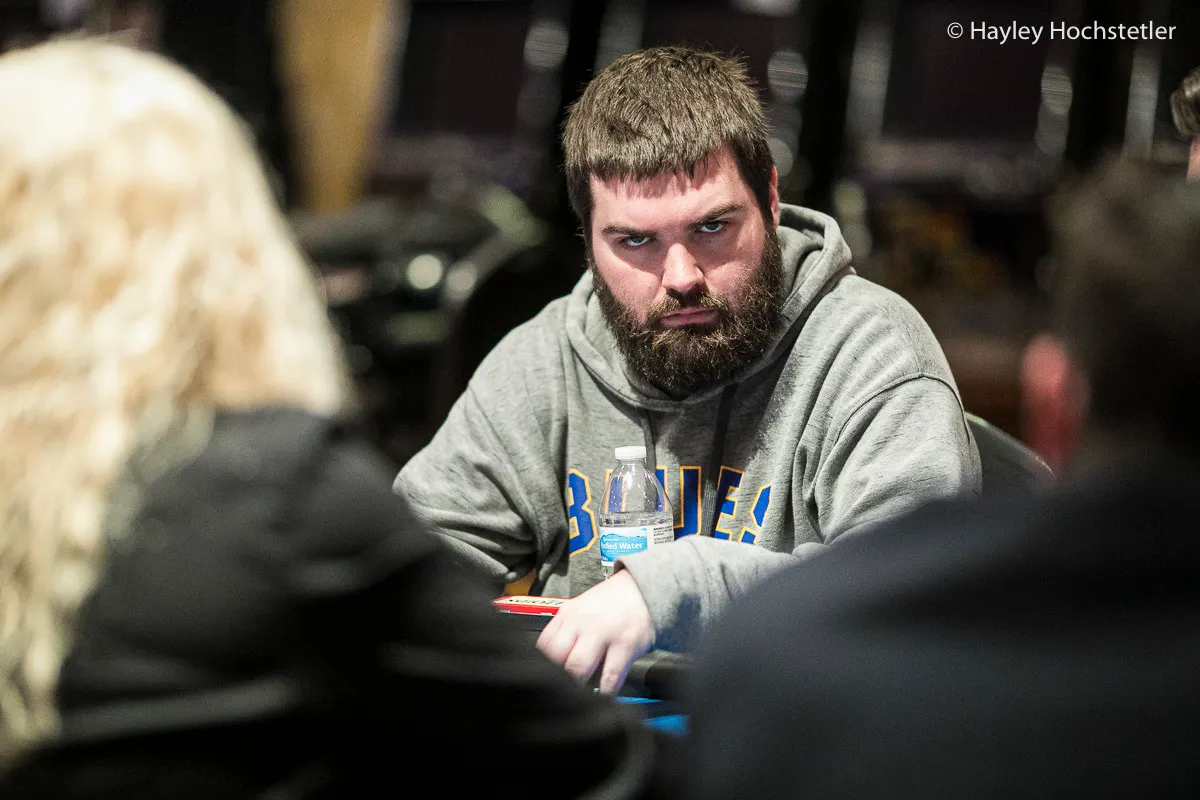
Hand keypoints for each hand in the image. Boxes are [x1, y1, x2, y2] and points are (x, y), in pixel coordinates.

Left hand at [536, 569, 653, 693]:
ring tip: (580, 694)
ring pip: (578, 667)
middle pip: (556, 657)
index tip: (547, 677)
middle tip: (561, 690)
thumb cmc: (611, 603)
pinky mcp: (625, 645)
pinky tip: (604, 694)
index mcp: (567, 615)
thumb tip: (550, 661)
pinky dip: (605, 690)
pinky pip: (610, 675)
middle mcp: (582, 623)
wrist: (644, 589)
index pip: (543, 645)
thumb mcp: (580, 608)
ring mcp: (603, 633)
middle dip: (557, 677)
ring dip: (577, 685)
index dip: (542, 665)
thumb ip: (564, 631)